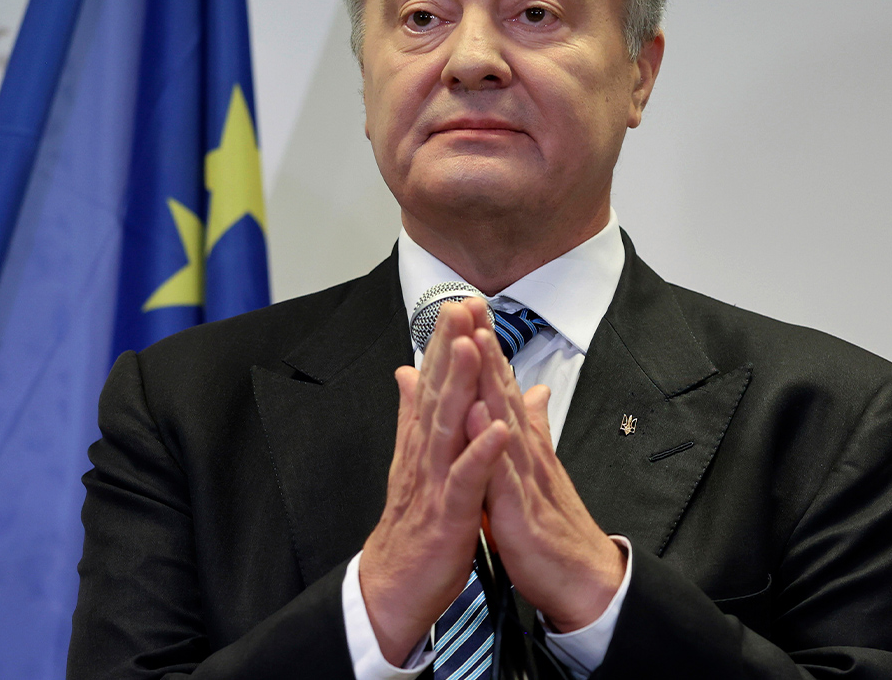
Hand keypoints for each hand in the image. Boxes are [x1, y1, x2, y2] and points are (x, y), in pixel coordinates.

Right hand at [360, 299, 508, 664]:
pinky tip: (497, 430)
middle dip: (449, 348)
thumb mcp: (414, 462)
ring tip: (471, 348)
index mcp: (422, 442)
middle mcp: (424, 455)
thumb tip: (408, 371)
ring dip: (459, 387)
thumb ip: (412, 415)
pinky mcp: (447, 515)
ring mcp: (434, 483)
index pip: (433, 383)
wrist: (394, 587)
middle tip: (459, 306)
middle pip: (436, 394)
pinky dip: (480, 456)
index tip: (458, 303)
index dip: (445, 343)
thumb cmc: (412, 525)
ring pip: (447, 427)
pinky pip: (466, 482)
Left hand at [467, 327, 626, 631]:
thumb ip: (532, 427)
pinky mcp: (520, 510)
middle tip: (468, 301)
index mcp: (521, 443)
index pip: (499, 385)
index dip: (482, 345)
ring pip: (504, 419)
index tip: (466, 307)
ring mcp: (524, 477)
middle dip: (483, 344)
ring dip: (490, 379)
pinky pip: (503, 474)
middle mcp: (524, 451)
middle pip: (502, 388)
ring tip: (474, 339)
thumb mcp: (535, 469)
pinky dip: (491, 444)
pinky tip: (477, 416)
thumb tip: (531, 390)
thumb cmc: (554, 526)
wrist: (581, 579)